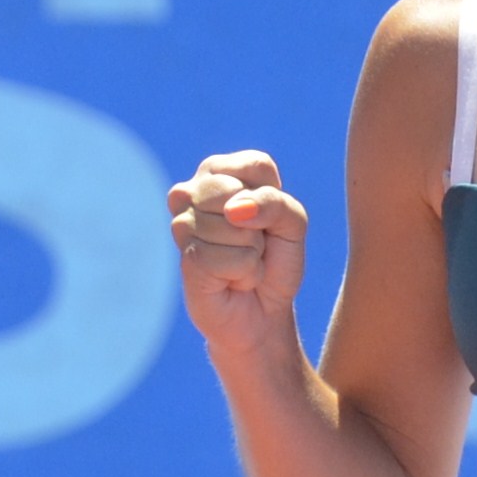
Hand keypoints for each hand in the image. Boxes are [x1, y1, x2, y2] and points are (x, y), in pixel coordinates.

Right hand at [167, 147, 311, 370]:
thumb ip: (275, 203)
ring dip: (252, 253)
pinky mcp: (186, 256)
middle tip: (253, 244)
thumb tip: (234, 210)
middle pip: (240, 193)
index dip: (274, 198)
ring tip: (241, 263)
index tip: (267, 220)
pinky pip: (232, 258)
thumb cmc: (275, 260)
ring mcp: (183, 224)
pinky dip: (244, 273)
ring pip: (235, 226)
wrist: (262, 311)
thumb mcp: (293, 223)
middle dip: (261, 226)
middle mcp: (194, 192)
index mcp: (220, 172)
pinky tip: (232, 280)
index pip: (256, 165)